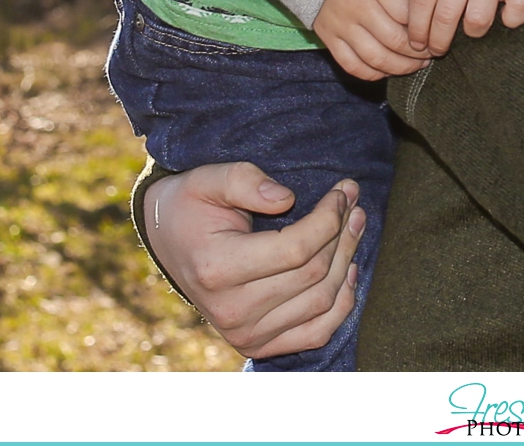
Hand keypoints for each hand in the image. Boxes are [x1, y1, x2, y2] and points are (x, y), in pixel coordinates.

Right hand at [143, 163, 364, 358]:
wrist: (169, 241)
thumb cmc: (192, 205)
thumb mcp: (209, 179)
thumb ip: (246, 181)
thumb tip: (287, 198)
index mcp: (218, 268)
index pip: (296, 249)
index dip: (328, 218)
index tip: (341, 190)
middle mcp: (232, 310)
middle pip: (313, 273)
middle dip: (342, 232)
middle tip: (353, 200)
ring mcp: (245, 334)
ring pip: (321, 301)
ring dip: (348, 260)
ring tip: (354, 225)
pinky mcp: (256, 345)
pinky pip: (316, 334)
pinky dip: (341, 305)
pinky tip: (349, 270)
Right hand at [313, 0, 427, 79]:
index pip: (408, 14)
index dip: (426, 27)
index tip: (437, 30)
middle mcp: (358, 6)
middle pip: (395, 40)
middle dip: (419, 51)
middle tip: (433, 52)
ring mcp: (341, 24)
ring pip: (376, 58)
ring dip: (401, 67)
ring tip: (417, 64)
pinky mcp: (328, 36)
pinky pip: (351, 65)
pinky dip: (372, 73)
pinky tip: (388, 70)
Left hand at [407, 0, 523, 55]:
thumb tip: (408, 16)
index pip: (421, 0)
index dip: (416, 29)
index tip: (417, 44)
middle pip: (446, 15)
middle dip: (439, 41)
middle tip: (438, 50)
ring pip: (478, 19)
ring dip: (472, 32)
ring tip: (470, 30)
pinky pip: (516, 10)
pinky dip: (510, 20)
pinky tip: (504, 17)